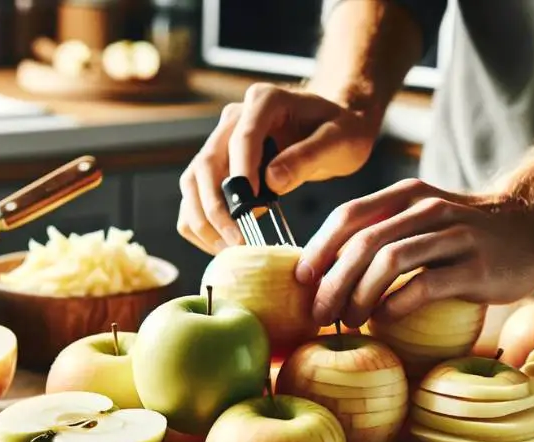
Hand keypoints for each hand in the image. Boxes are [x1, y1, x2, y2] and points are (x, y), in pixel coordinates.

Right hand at [177, 83, 381, 253]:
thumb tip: (271, 181)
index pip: (242, 138)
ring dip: (202, 219)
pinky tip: (221, 244)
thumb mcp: (340, 139)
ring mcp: (221, 141)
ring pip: (192, 182)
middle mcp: (234, 118)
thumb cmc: (340, 130)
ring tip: (227, 249)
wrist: (332, 129)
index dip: (241, 174)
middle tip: (237, 241)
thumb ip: (308, 156)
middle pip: (206, 163)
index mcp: (265, 101)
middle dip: (216, 207)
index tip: (249, 210)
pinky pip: (195, 194)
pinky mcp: (218, 165)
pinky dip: (200, 222)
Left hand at [297, 178, 533, 328]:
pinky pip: (424, 286)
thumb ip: (382, 233)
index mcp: (405, 196)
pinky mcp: (475, 267)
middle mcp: (426, 210)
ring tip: (350, 321)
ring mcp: (453, 237)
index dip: (318, 249)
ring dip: (360, 296)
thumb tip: (326, 272)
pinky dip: (395, 305)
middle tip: (319, 314)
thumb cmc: (466, 233)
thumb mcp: (422, 219)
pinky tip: (384, 320)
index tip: (301, 281)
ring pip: (389, 261)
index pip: (348, 216)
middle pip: (362, 243)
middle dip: (332, 282)